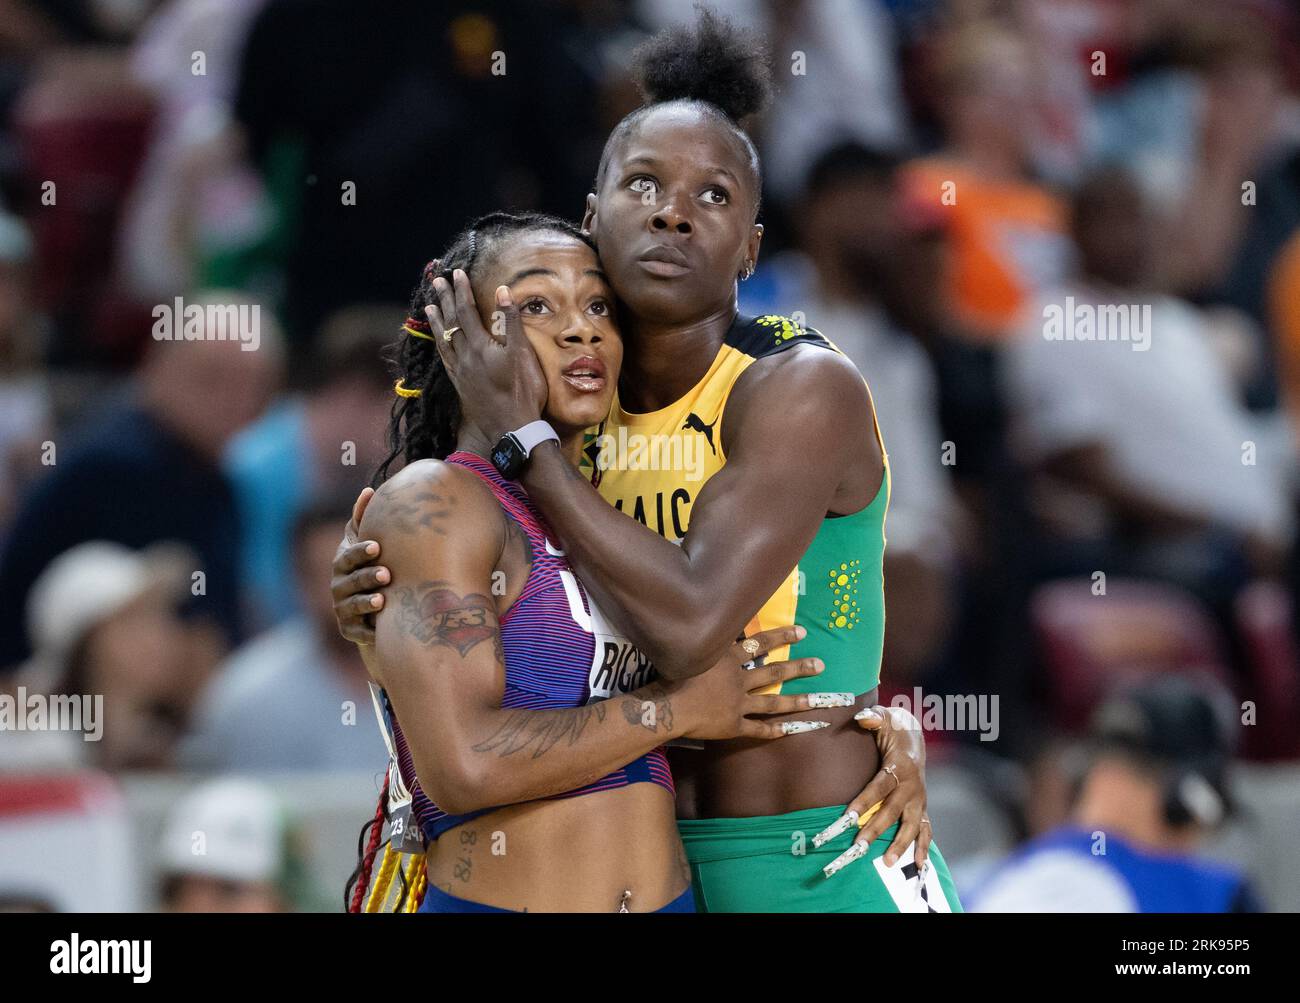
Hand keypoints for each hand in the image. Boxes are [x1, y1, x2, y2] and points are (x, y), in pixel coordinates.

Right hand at [331, 486, 390, 644]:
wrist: (377, 606)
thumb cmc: (372, 566)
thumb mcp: (367, 543)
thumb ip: (364, 520)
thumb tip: (369, 490)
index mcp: (344, 562)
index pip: (349, 555)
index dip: (360, 551)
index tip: (377, 547)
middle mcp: (340, 585)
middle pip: (351, 581)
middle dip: (367, 577)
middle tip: (386, 574)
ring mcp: (344, 608)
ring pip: (353, 605)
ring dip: (366, 602)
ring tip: (381, 600)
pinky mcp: (350, 630)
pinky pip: (357, 631)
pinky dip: (367, 630)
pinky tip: (379, 629)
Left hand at [427, 270, 547, 443]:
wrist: (512, 428)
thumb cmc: (522, 392)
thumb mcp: (522, 353)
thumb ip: (511, 322)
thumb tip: (502, 291)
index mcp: (481, 346)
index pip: (467, 312)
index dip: (461, 291)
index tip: (456, 274)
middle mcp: (465, 356)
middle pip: (452, 323)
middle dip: (445, 300)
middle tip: (437, 281)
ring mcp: (461, 372)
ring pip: (444, 340)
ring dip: (437, 321)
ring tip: (429, 307)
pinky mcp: (461, 385)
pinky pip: (445, 359)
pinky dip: (440, 345)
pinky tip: (438, 341)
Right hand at [676, 625, 849, 740]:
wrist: (669, 706)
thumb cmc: (673, 675)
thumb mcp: (691, 648)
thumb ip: (706, 639)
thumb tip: (712, 622)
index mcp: (728, 659)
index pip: (760, 644)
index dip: (781, 637)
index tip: (802, 632)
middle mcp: (739, 680)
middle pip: (774, 672)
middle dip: (799, 668)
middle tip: (821, 665)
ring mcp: (738, 705)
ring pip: (773, 702)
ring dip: (797, 700)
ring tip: (818, 700)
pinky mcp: (734, 726)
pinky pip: (758, 729)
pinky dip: (775, 730)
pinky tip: (791, 729)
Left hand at [815, 705, 930, 875]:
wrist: (915, 736)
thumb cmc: (893, 727)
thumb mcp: (884, 717)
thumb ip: (873, 718)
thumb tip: (863, 718)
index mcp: (900, 765)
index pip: (879, 787)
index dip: (864, 802)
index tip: (847, 817)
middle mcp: (912, 785)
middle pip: (893, 811)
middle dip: (876, 830)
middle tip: (858, 847)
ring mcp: (919, 799)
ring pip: (911, 825)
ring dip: (900, 845)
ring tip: (887, 863)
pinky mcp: (922, 807)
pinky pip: (925, 830)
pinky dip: (923, 848)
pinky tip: (919, 867)